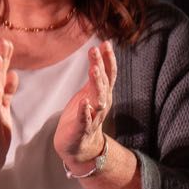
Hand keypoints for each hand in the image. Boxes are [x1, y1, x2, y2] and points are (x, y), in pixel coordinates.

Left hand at [53, 41, 115, 171]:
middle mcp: (101, 104)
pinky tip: (84, 104)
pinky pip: (85, 120)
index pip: (109, 74)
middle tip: (95, 51)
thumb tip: (98, 50)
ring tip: (93, 71)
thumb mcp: (89, 91)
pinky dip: (85, 112)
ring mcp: (93, 117)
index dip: (108, 59)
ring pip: (98, 100)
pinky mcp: (82, 129)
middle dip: (101, 67)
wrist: (79, 145)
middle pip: (104, 83)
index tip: (105, 43)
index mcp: (102, 94)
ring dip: (96, 86)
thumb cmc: (84, 115)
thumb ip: (95, 74)